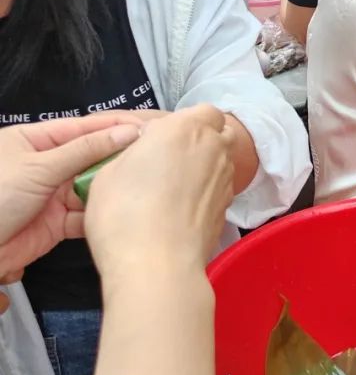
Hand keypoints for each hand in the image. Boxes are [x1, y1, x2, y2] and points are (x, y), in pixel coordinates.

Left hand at [0, 117, 141, 275]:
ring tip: (147, 180)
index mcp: (37, 139)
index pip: (88, 126)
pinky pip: (87, 213)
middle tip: (159, 151)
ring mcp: (53, 193)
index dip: (121, 124)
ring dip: (115, 185)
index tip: (154, 125)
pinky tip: (121, 208)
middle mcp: (48, 164)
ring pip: (95, 185)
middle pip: (95, 154)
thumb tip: (124, 132)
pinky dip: (103, 213)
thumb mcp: (38, 168)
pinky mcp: (57, 222)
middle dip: (123, 154)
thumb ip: (85, 150)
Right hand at [85, 105, 234, 284]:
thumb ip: (132, 151)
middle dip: (202, 139)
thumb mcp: (107, 172)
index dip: (187, 121)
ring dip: (206, 165)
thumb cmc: (124, 212)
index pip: (203, 111)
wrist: (157, 263)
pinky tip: (183, 208)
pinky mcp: (227, 207)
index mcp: (185, 128)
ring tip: (176, 186)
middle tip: (172, 158)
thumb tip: (144, 150)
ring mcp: (225, 179)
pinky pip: (219, 188)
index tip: (161, 138)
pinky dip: (206, 191)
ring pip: (222, 160)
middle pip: (219, 133)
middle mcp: (214, 148)